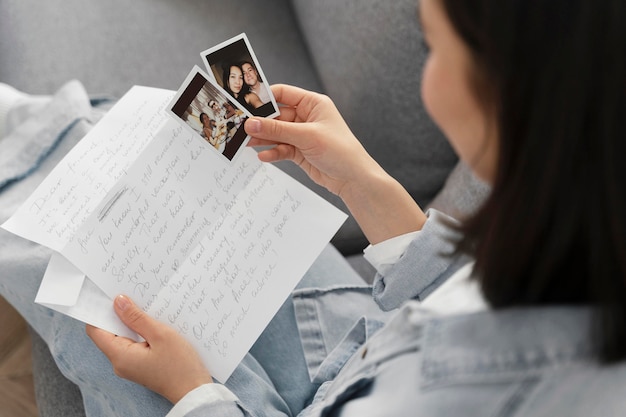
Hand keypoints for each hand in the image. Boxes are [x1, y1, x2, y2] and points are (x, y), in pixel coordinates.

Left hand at [86, 295, 211, 403]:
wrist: (194, 390)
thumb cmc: (180, 366)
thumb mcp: (160, 335)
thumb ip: (136, 318)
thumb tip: (118, 302)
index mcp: (120, 356)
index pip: (96, 330)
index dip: (99, 312)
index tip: (109, 295)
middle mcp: (120, 362)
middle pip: (108, 333)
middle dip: (118, 314)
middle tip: (131, 296)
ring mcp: (130, 365)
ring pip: (123, 337)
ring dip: (132, 322)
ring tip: (145, 308)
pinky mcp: (140, 365)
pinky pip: (134, 344)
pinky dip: (140, 332)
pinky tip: (153, 323)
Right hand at [246, 84, 426, 243]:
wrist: (353, 179)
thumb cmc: (340, 151)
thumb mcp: (306, 136)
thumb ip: (277, 130)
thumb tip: (252, 123)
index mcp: (313, 104)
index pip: (283, 94)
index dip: (265, 98)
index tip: (246, 104)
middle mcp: (307, 117)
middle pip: (276, 116)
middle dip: (261, 123)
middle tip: (241, 128)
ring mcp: (302, 135)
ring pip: (277, 134)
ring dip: (263, 139)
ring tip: (247, 143)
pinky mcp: (300, 152)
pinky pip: (281, 149)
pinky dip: (273, 152)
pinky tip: (263, 156)